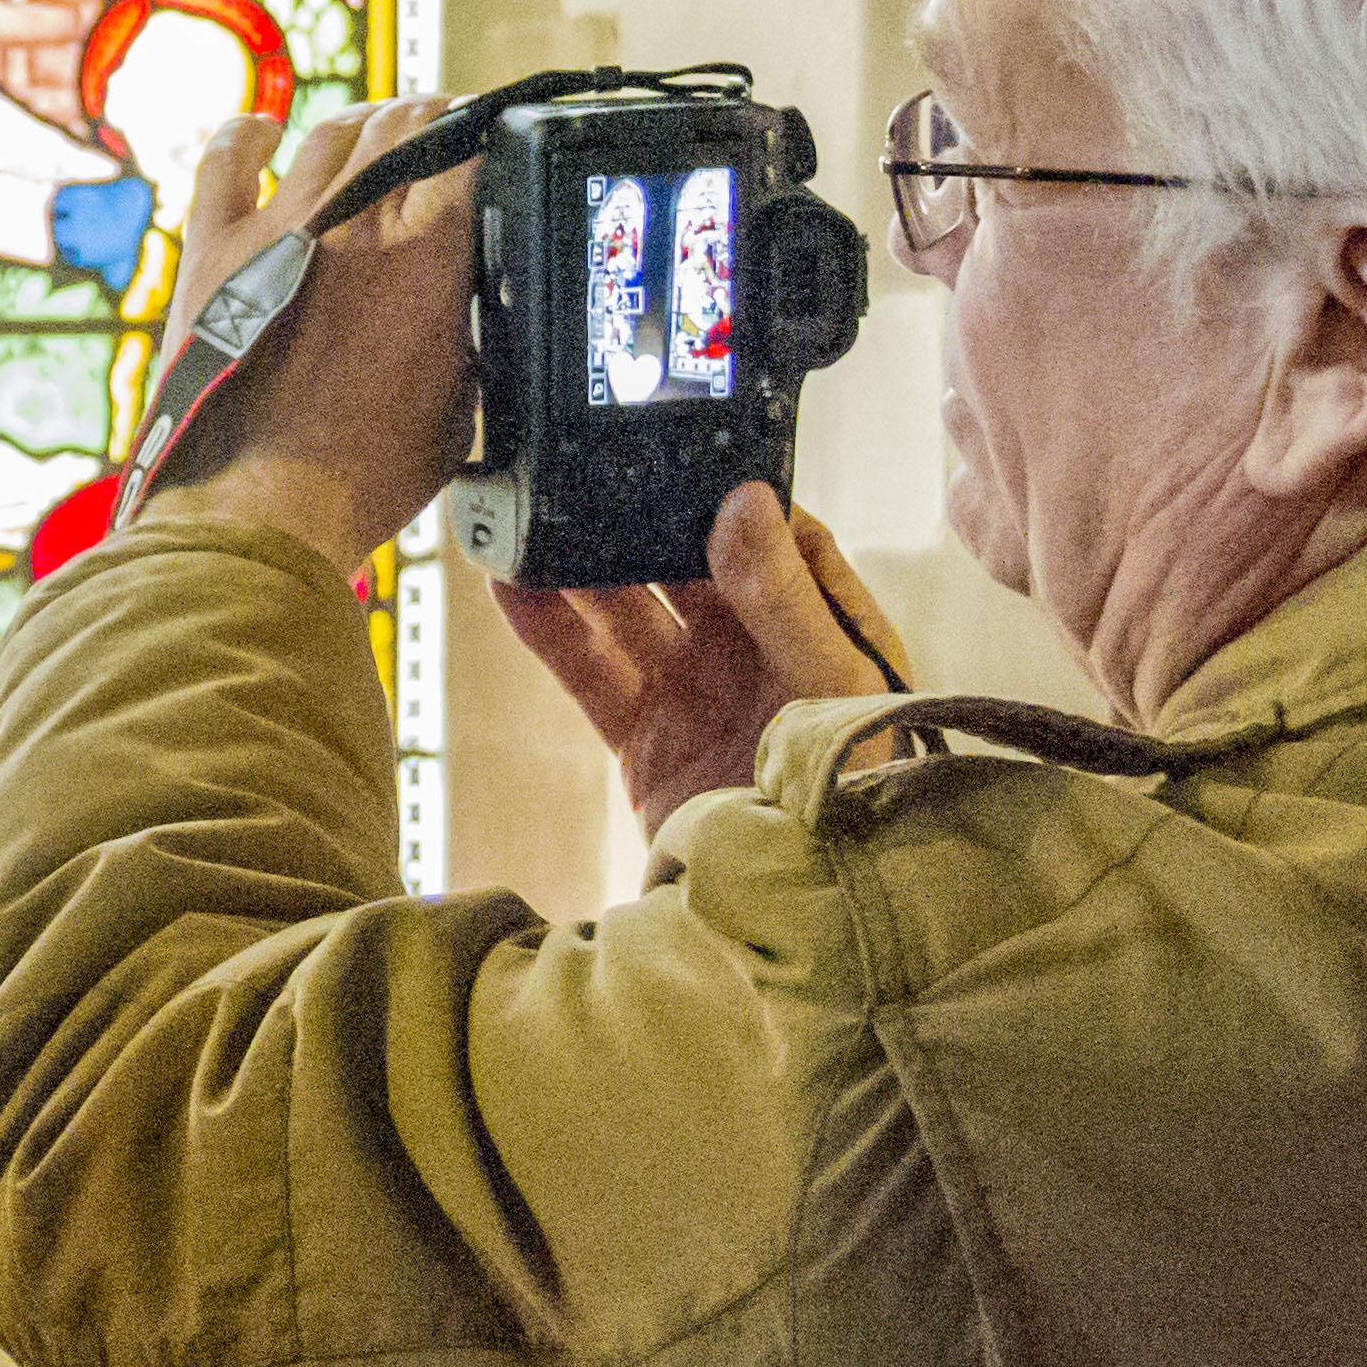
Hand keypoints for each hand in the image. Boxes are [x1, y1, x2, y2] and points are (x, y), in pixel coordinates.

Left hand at [133, 96, 477, 578]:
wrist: (261, 504)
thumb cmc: (364, 472)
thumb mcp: (462, 401)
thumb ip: (469, 332)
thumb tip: (468, 305)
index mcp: (429, 254)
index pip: (468, 148)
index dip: (484, 135)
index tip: (490, 143)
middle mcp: (355, 222)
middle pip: (403, 122)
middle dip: (431, 119)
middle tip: (440, 134)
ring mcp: (278, 226)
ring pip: (330, 132)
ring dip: (363, 124)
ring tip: (376, 133)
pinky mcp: (214, 247)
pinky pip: (226, 158)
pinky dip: (247, 132)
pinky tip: (263, 130)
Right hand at [494, 483, 911, 835]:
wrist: (801, 921)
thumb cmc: (855, 800)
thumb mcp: (832, 686)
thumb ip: (783, 596)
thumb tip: (743, 497)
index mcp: (823, 630)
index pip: (776, 537)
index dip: (729, 493)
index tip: (682, 444)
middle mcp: (757, 654)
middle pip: (687, 564)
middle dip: (638, 518)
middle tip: (587, 467)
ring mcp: (695, 694)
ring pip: (628, 610)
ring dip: (581, 565)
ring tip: (531, 515)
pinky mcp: (645, 739)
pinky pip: (590, 671)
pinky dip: (549, 631)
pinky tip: (511, 587)